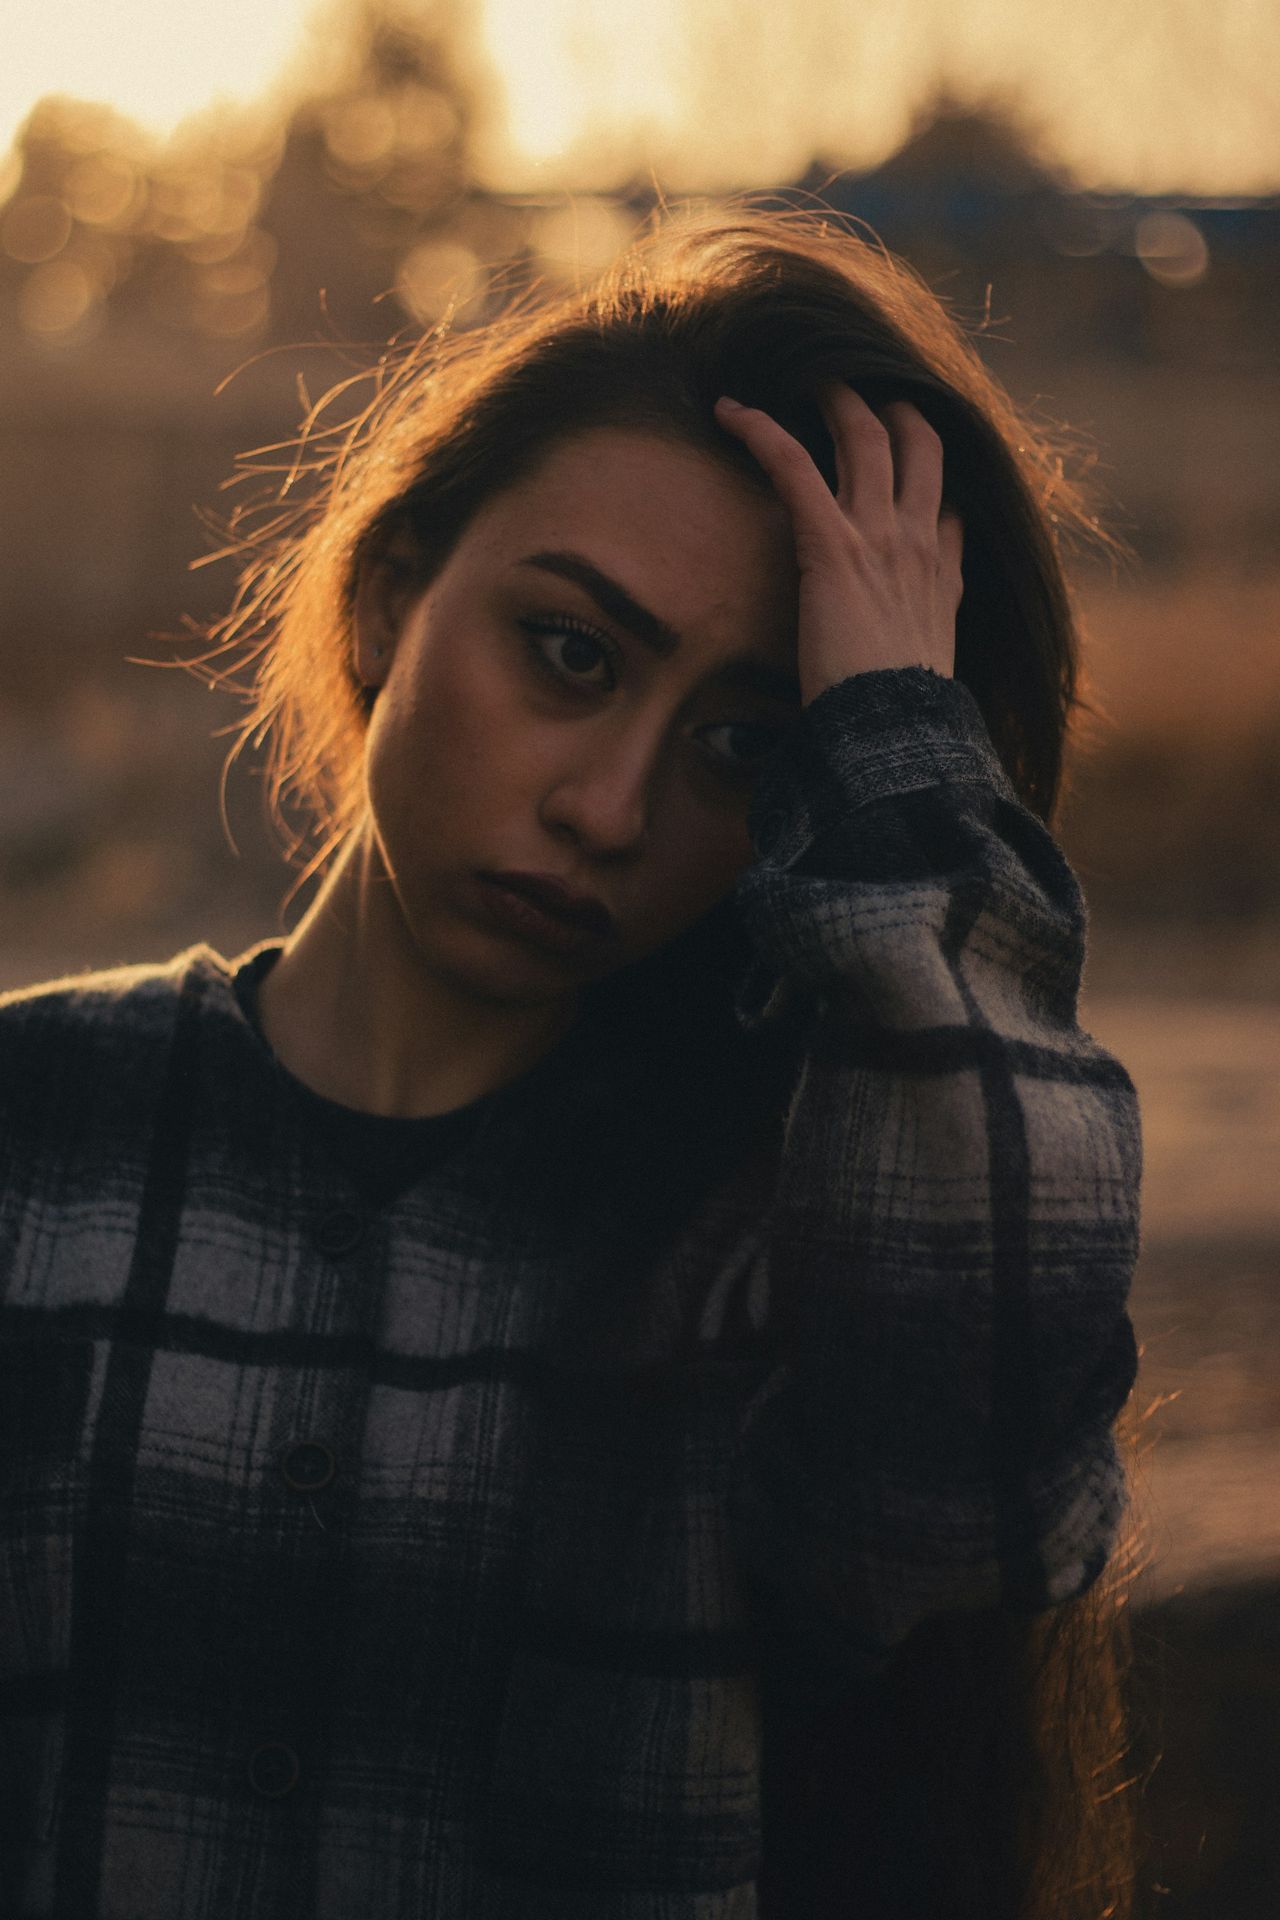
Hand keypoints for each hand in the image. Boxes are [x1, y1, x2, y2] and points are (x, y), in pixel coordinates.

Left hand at [714, 386, 962, 705]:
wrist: (893, 734)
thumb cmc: (898, 721)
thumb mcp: (926, 678)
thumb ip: (918, 651)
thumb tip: (907, 659)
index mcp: (942, 577)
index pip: (947, 505)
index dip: (928, 474)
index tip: (906, 458)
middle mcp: (920, 543)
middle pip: (918, 447)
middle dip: (889, 407)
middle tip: (855, 388)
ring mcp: (881, 537)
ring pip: (866, 436)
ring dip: (835, 398)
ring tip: (807, 376)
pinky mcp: (833, 544)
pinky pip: (795, 466)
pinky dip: (762, 431)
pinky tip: (731, 412)